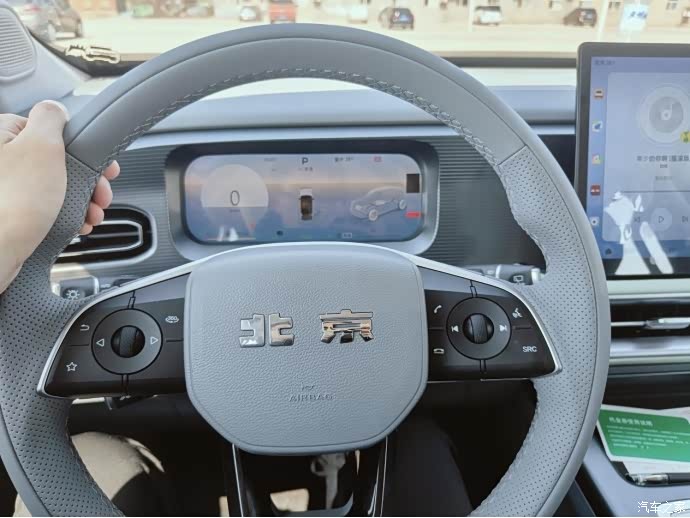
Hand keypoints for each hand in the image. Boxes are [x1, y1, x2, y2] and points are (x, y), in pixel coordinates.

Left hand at [0, 101, 118, 293]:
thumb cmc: (15, 202)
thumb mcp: (43, 144)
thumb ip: (51, 117)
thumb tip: (54, 110)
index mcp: (0, 135)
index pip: (48, 129)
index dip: (81, 147)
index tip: (103, 166)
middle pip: (54, 159)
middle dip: (86, 178)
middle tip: (101, 195)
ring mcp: (3, 188)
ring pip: (52, 184)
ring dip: (80, 199)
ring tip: (92, 214)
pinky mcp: (7, 212)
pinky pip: (43, 206)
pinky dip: (64, 214)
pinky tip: (76, 224)